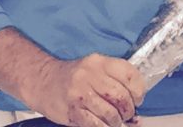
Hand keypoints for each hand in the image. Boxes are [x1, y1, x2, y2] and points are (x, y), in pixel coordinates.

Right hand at [0, 29, 145, 126]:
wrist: (43, 81)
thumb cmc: (74, 77)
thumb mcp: (95, 69)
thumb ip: (114, 80)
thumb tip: (137, 102)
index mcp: (99, 62)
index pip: (129, 75)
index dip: (139, 90)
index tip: (138, 99)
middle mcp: (90, 75)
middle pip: (121, 96)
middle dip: (128, 110)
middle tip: (127, 114)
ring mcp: (80, 93)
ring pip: (109, 113)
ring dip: (117, 122)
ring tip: (115, 122)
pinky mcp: (72, 110)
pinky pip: (95, 124)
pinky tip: (104, 126)